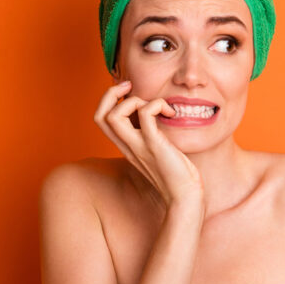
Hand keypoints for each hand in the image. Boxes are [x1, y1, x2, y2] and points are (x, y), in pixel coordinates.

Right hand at [93, 81, 203, 206]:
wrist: (185, 196)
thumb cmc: (177, 174)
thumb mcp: (158, 150)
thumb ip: (152, 135)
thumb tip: (159, 116)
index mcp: (126, 146)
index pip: (101, 119)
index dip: (108, 100)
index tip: (127, 91)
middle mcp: (128, 146)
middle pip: (100, 116)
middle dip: (111, 93)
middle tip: (131, 87)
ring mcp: (139, 146)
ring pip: (114, 116)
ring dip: (134, 100)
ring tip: (156, 106)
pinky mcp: (154, 145)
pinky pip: (146, 115)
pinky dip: (157, 104)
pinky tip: (171, 112)